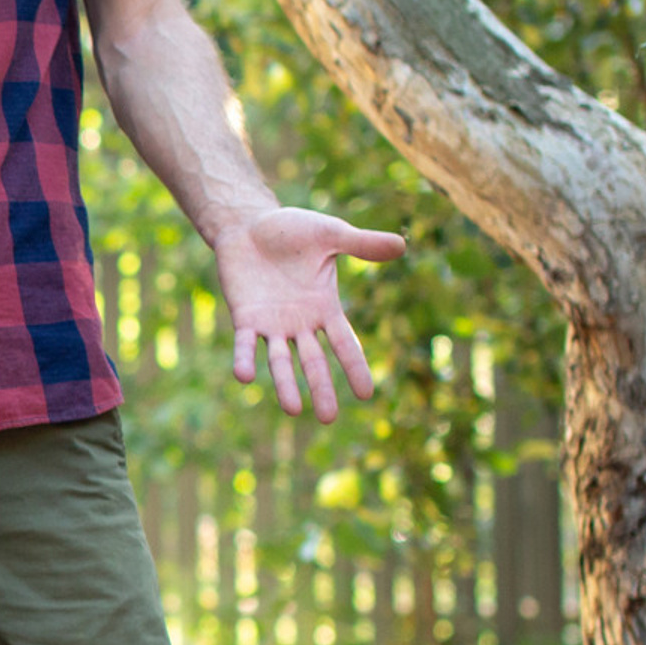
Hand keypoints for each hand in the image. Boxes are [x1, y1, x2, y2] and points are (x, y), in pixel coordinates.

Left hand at [209, 206, 404, 421]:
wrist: (249, 225)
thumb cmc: (292, 231)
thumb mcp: (331, 235)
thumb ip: (362, 244)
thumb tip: (402, 246)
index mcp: (325, 308)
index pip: (345, 344)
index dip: (355, 367)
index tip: (367, 395)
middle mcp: (300, 323)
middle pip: (313, 361)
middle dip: (321, 388)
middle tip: (328, 419)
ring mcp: (272, 323)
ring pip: (280, 360)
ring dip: (285, 384)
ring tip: (292, 410)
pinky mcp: (245, 316)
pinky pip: (244, 342)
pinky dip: (244, 358)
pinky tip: (244, 376)